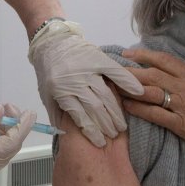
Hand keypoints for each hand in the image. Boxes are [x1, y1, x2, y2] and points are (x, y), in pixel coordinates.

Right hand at [0, 104, 36, 185]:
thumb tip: (1, 111)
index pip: (11, 143)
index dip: (22, 126)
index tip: (28, 113)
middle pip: (12, 147)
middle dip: (15, 126)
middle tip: (9, 108)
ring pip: (8, 151)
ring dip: (10, 132)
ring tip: (2, 116)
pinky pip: (2, 156)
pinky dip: (4, 141)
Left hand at [28, 21, 143, 146]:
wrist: (50, 42)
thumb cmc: (48, 72)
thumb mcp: (46, 94)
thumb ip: (57, 113)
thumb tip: (65, 135)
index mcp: (61, 91)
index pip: (80, 116)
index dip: (91, 131)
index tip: (100, 142)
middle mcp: (75, 81)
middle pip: (95, 108)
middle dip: (106, 125)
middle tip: (114, 135)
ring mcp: (87, 70)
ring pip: (106, 95)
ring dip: (115, 112)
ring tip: (121, 125)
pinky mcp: (97, 59)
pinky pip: (115, 72)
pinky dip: (128, 81)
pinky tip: (138, 92)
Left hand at [119, 48, 184, 158]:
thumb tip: (176, 69)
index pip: (164, 60)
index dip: (143, 55)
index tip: (127, 54)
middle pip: (151, 74)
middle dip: (129, 71)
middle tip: (113, 70)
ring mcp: (182, 106)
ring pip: (149, 93)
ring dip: (129, 89)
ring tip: (114, 86)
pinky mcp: (181, 125)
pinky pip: (155, 115)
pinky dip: (139, 110)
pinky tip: (127, 106)